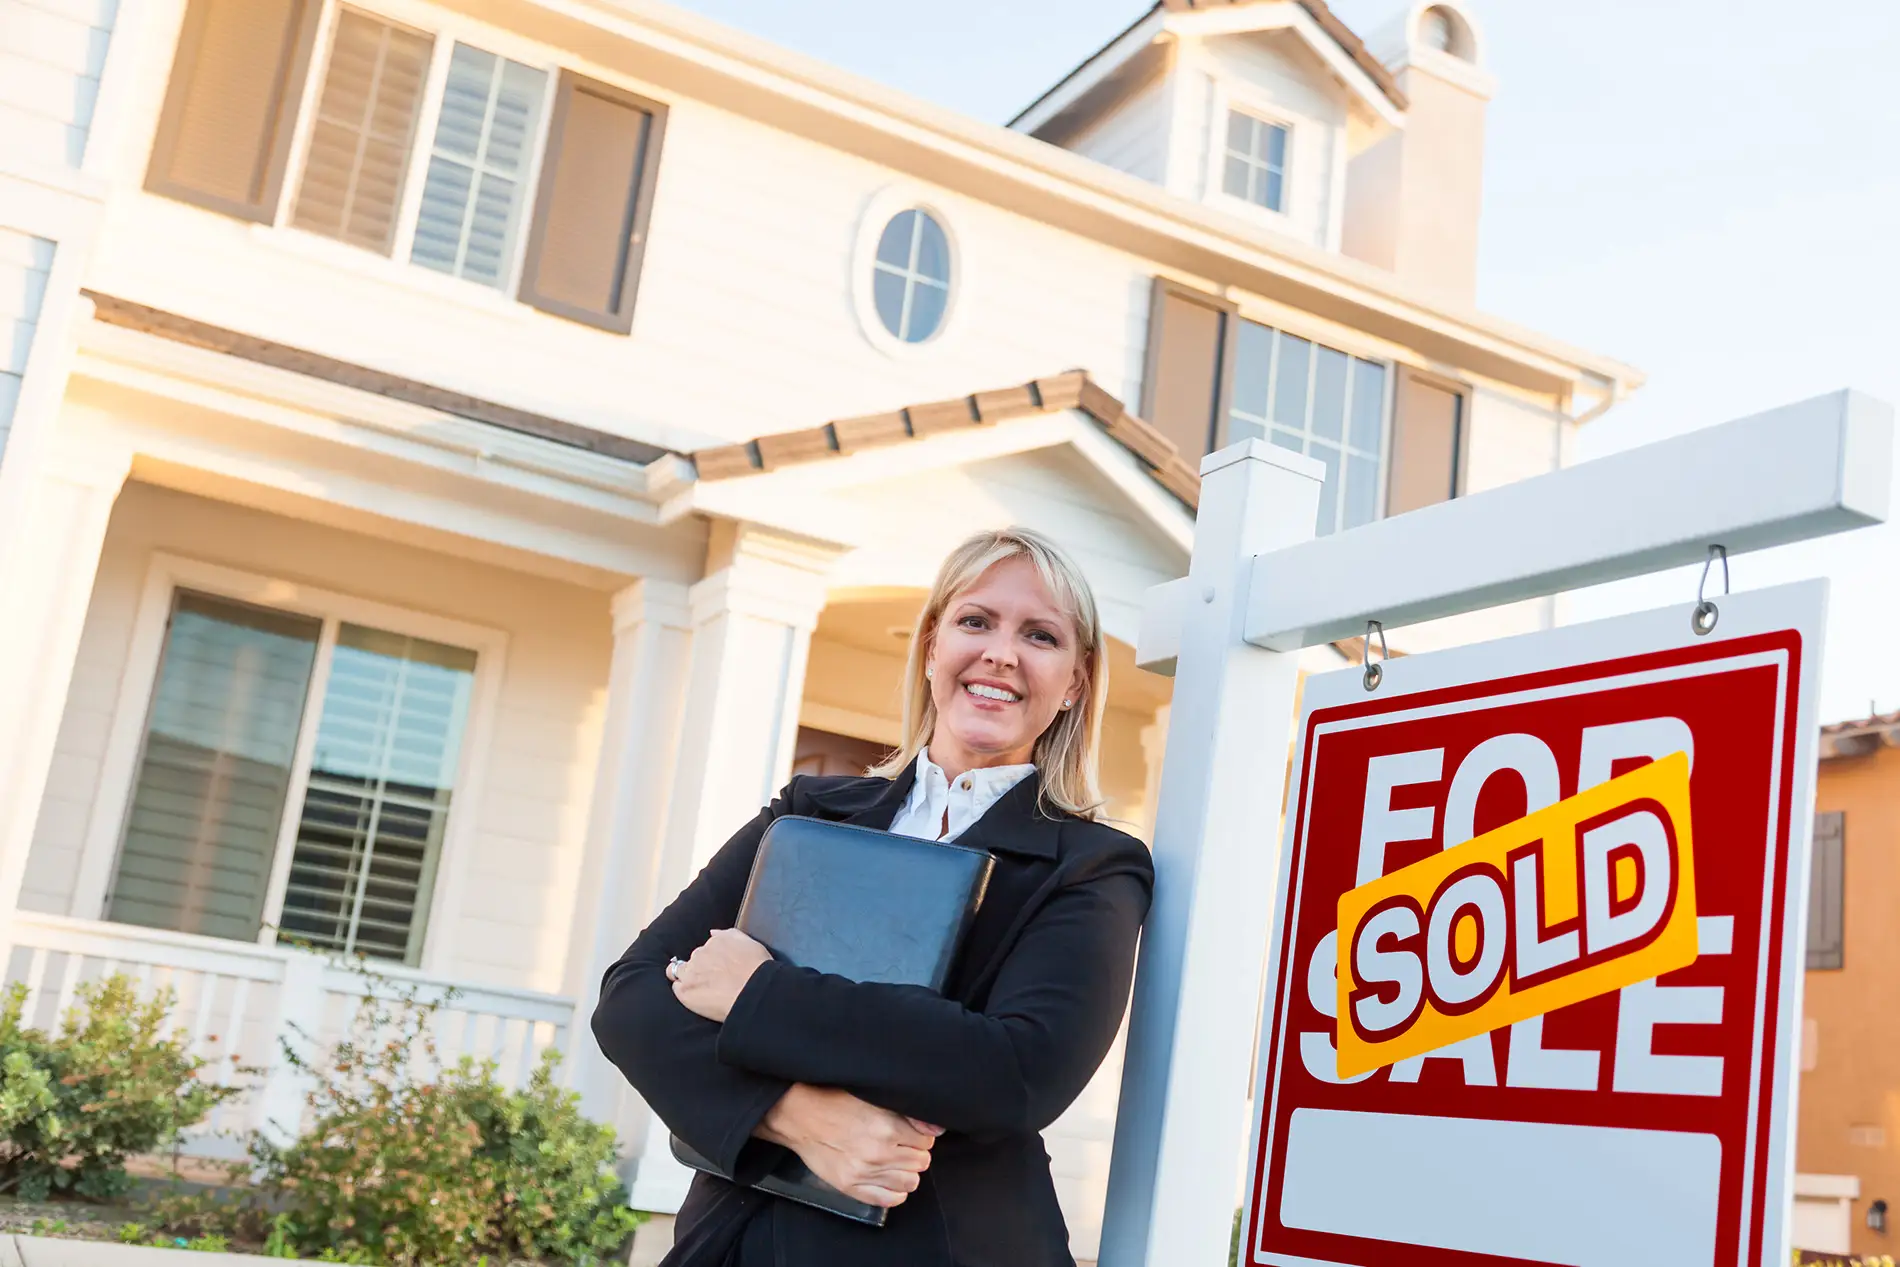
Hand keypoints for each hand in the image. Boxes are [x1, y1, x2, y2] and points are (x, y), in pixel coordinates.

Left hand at [669, 929, 771, 1022]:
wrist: (754, 990)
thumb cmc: (757, 968)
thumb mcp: (748, 942)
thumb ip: (729, 934)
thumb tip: (712, 932)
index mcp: (715, 941)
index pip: (705, 948)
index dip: (709, 959)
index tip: (716, 968)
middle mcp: (700, 954)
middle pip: (693, 960)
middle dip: (699, 968)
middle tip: (712, 981)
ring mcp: (690, 973)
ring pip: (678, 972)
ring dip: (686, 977)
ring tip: (700, 989)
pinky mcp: (685, 991)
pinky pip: (677, 988)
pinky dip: (683, 991)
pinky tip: (695, 997)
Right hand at [757, 1084, 944, 1209]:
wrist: (799, 1116)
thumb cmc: (835, 1101)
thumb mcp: (873, 1097)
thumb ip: (907, 1114)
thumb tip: (937, 1130)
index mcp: (886, 1125)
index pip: (926, 1140)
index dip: (920, 1136)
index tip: (911, 1132)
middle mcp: (879, 1151)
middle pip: (921, 1162)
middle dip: (915, 1152)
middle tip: (902, 1145)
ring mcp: (864, 1172)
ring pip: (910, 1182)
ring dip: (907, 1171)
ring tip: (895, 1161)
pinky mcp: (851, 1187)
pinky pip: (889, 1200)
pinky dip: (895, 1192)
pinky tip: (888, 1178)